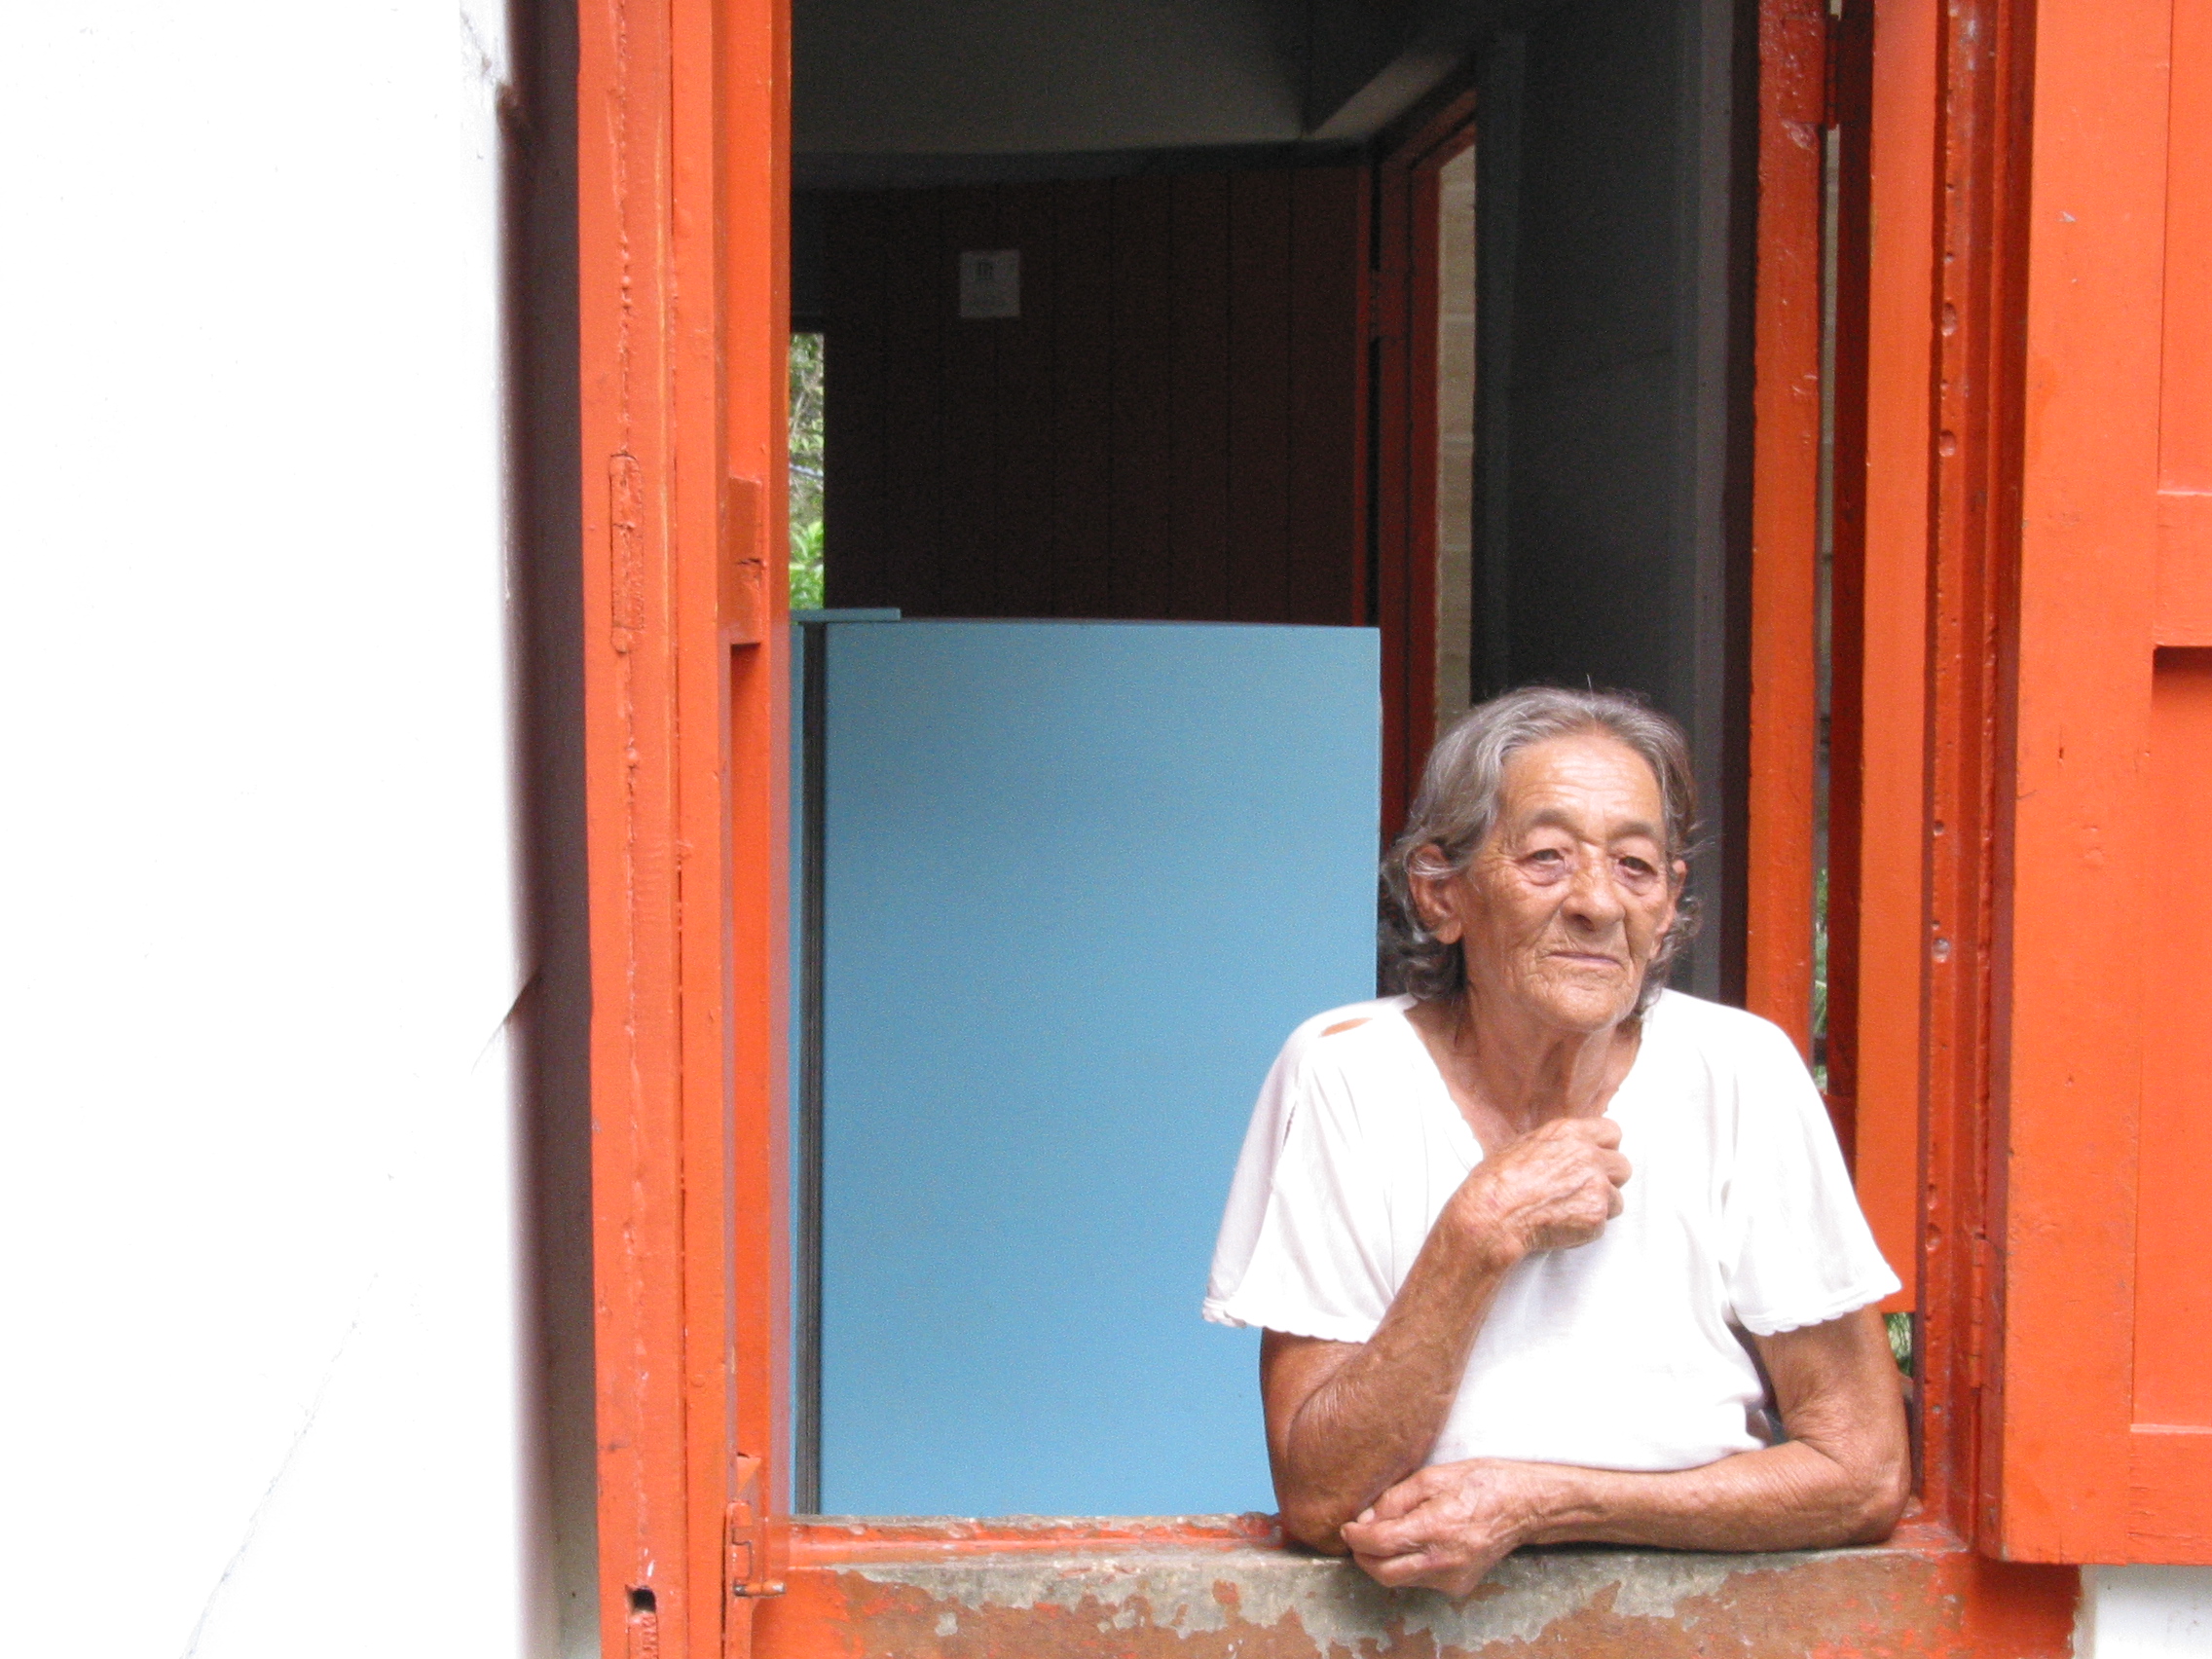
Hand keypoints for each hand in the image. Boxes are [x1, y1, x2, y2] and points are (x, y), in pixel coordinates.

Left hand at [1338, 1459, 1561, 1596]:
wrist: (1525, 1506)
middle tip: (1357, 1536)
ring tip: (1386, 1535)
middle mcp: (1444, 1561)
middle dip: (1363, 1556)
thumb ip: (1395, 1499)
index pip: (1380, 1544)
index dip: (1356, 1536)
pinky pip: (1420, 1581)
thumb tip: (1366, 1520)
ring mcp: (1453, 1578)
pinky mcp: (1459, 1586)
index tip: (1347, 1527)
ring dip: (1384, 1562)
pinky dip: (1407, 1565)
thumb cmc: (1482, 1483)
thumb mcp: (1434, 1477)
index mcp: (1436, 1528)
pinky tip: (1413, 1544)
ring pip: (1400, 1580)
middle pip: (1384, 1573)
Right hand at [1455, 1116, 1629, 1257]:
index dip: (1606, 1148)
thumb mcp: (1523, 1146)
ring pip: (1617, 1199)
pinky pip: (1603, 1224)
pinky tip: (1562, 1226)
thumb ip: (1556, 1145)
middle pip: (1623, 1166)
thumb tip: (1566, 1151)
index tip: (1598, 1159)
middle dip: (1609, 1180)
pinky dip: (1587, 1229)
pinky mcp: (1596, 1215)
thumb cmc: (1497, 1183)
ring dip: (1598, 1207)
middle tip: (1586, 1191)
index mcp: (1569, 1133)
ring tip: (1568, 1212)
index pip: (1612, 1132)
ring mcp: (1596, 1186)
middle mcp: (1588, 1155)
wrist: (1493, 1215)